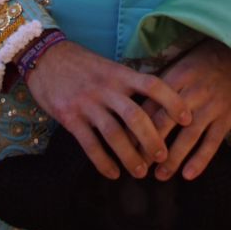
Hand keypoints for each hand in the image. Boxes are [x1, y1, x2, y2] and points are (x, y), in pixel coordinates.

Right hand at [25, 40, 191, 180]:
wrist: (44, 56)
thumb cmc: (80, 63)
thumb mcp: (108, 66)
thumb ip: (127, 83)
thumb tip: (153, 104)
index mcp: (120, 73)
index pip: (153, 85)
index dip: (172, 101)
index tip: (187, 119)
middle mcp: (106, 88)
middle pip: (136, 116)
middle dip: (152, 140)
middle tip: (162, 158)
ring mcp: (87, 103)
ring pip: (114, 134)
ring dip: (129, 156)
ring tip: (140, 172)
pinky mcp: (69, 117)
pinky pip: (89, 144)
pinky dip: (103, 161)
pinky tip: (112, 173)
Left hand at [148, 40, 230, 180]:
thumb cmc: (206, 61)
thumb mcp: (181, 63)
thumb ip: (161, 85)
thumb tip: (134, 105)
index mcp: (176, 77)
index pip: (150, 105)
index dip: (134, 127)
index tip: (123, 145)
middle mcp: (192, 92)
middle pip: (165, 123)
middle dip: (149, 146)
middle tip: (137, 164)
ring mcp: (211, 106)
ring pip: (188, 137)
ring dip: (172, 159)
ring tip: (160, 176)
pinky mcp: (227, 117)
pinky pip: (212, 142)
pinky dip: (200, 160)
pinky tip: (188, 175)